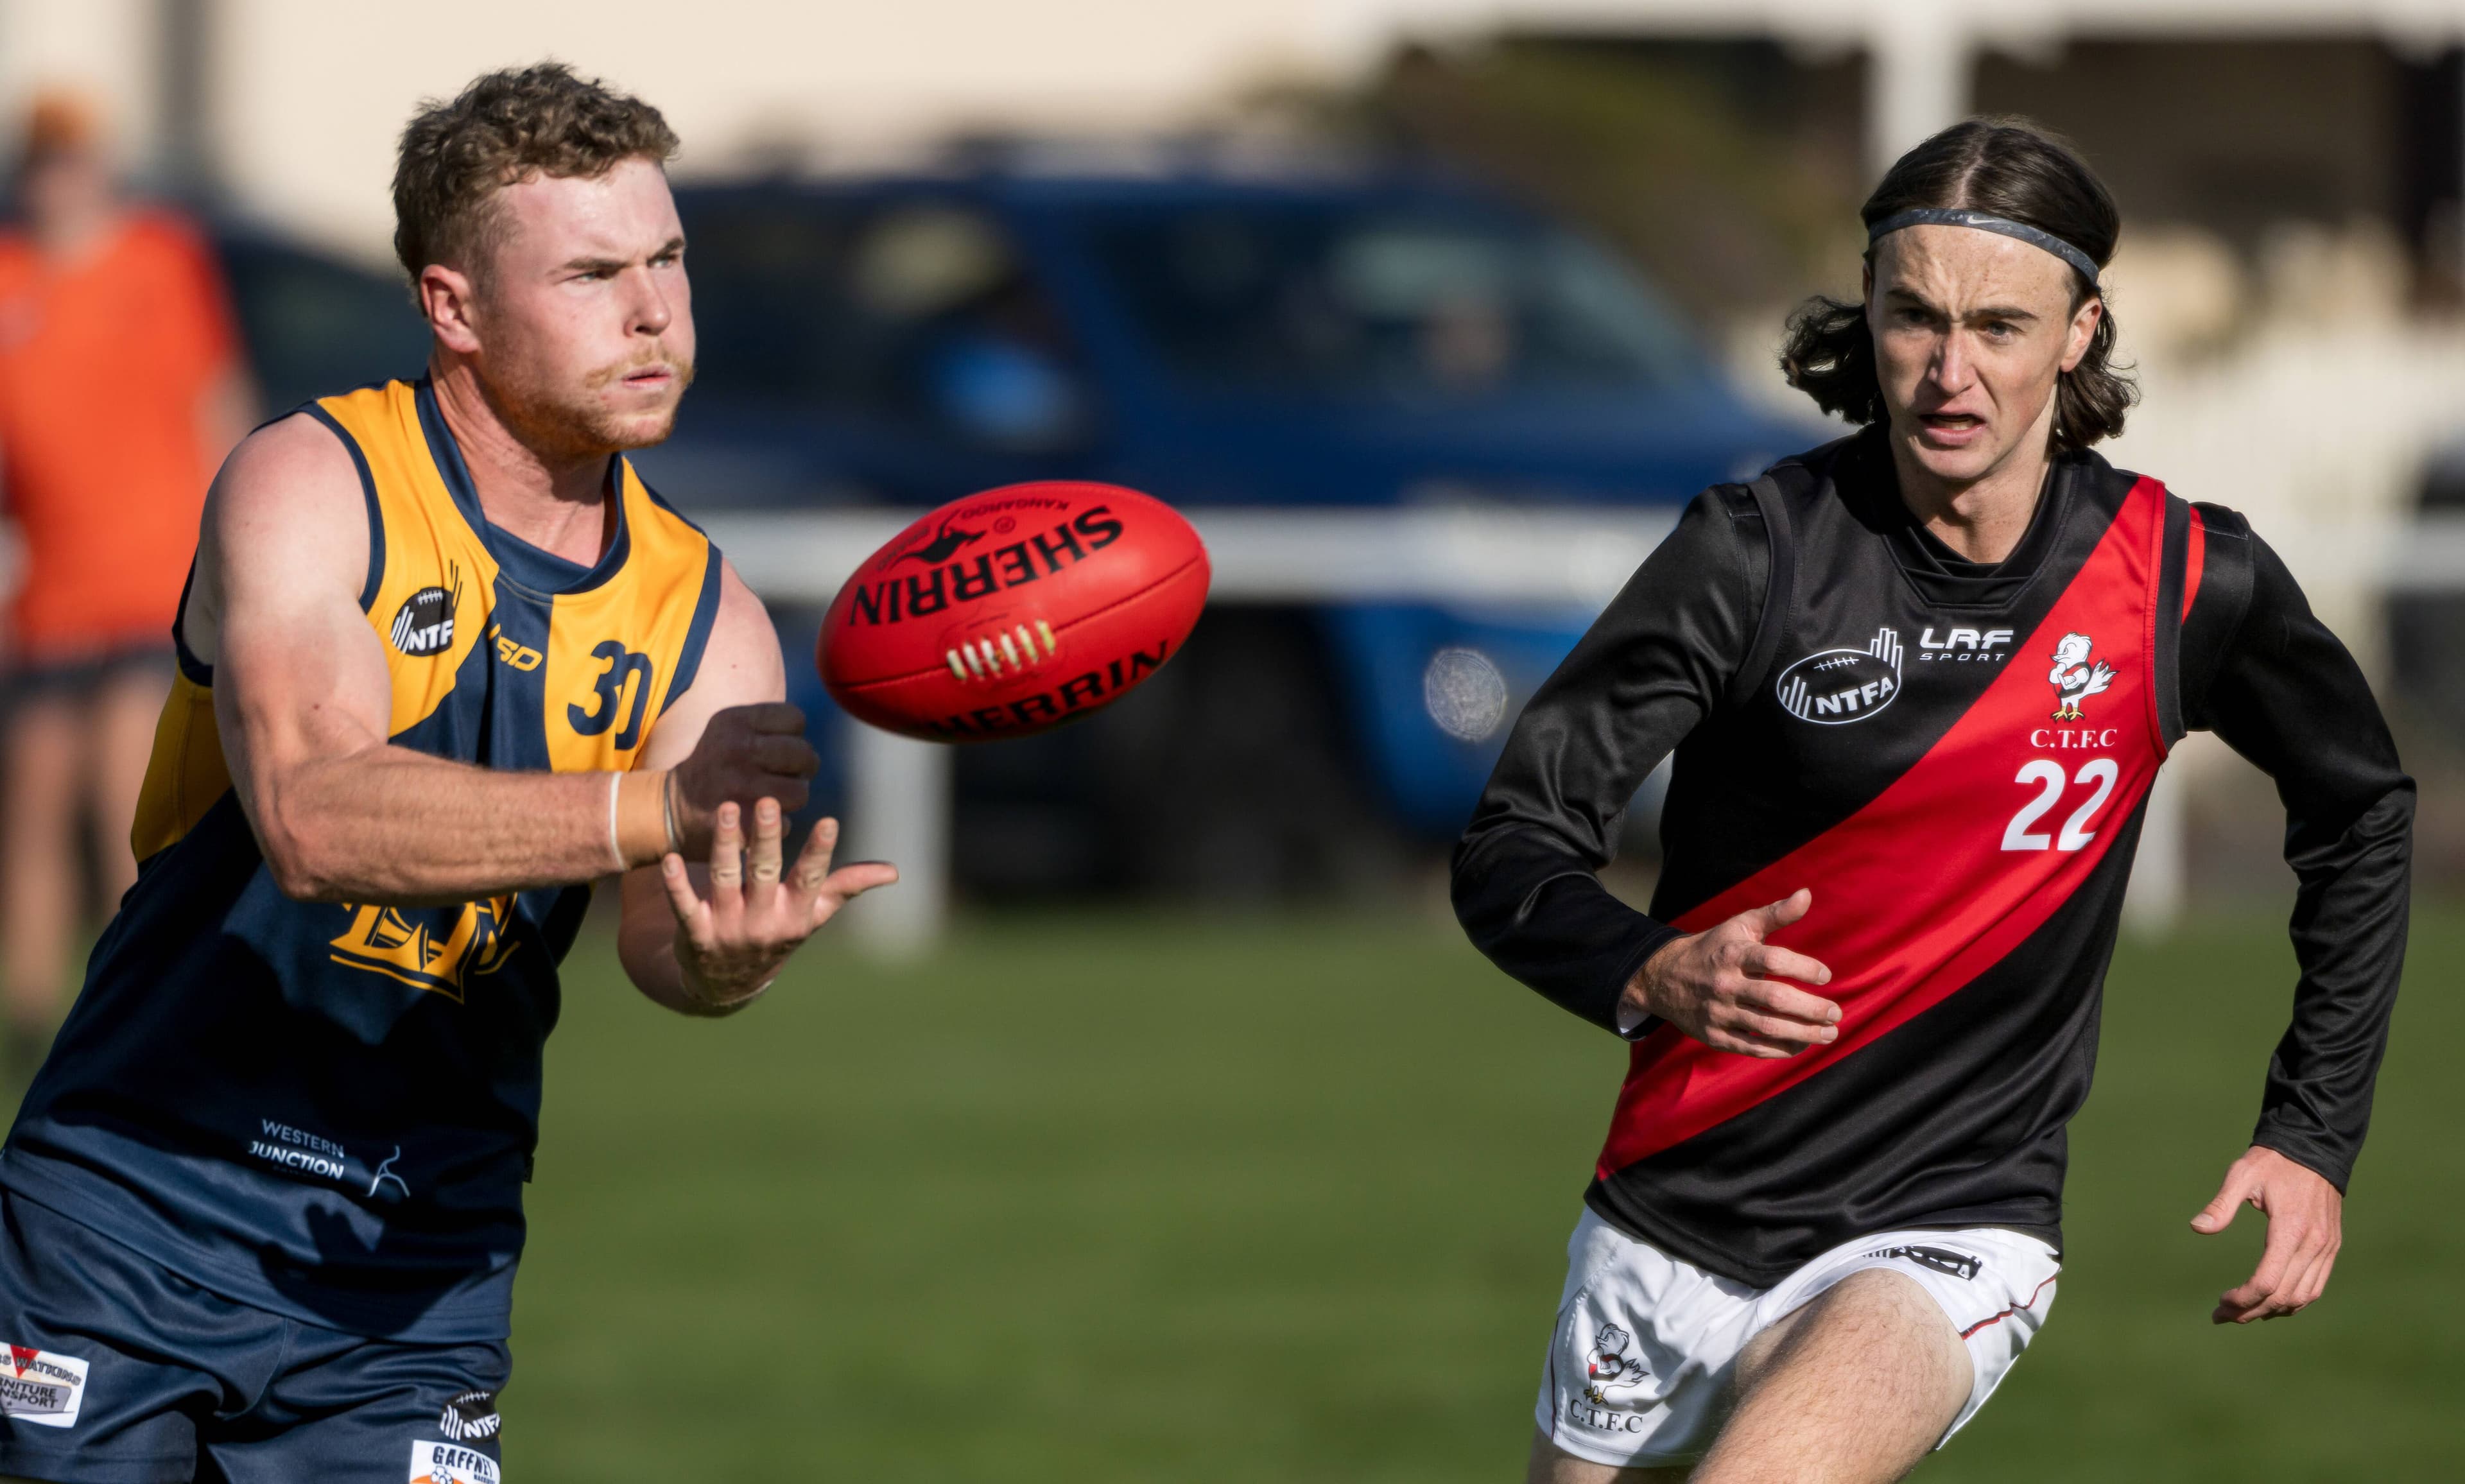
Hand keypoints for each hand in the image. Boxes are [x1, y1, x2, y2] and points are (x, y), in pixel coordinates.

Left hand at [658, 799, 897, 1011]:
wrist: (726, 985)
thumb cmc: (776, 935)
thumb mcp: (812, 915)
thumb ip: (847, 887)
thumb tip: (894, 871)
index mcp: (796, 913)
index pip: (811, 878)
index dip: (819, 852)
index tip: (828, 822)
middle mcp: (764, 921)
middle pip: (765, 873)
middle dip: (767, 838)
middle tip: (768, 802)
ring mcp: (728, 928)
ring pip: (725, 880)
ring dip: (726, 845)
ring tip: (728, 809)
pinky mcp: (695, 934)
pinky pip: (684, 906)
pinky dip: (676, 884)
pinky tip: (670, 859)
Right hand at [666, 704, 819, 854]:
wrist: (669, 809)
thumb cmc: (712, 767)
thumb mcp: (728, 730)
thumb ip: (765, 726)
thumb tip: (806, 737)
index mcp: (735, 721)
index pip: (795, 719)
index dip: (795, 736)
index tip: (782, 747)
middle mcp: (738, 749)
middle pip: (803, 754)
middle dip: (803, 768)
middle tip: (790, 776)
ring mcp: (741, 786)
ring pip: (800, 792)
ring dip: (794, 798)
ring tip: (777, 798)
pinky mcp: (742, 822)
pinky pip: (786, 822)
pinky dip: (778, 824)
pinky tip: (760, 818)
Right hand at [1623, 888, 1837, 1057]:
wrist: (1664, 976)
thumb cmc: (1714, 948)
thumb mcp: (1740, 926)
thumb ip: (1776, 913)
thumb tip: (1807, 894)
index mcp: (1733, 954)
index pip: (1773, 960)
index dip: (1804, 968)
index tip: (1825, 976)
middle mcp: (1725, 984)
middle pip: (1774, 999)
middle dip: (1811, 1008)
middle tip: (1836, 1012)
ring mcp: (1719, 1012)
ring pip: (1767, 1027)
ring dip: (1803, 1034)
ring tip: (1829, 1033)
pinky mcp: (1714, 1035)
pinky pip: (1752, 1047)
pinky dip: (1779, 1050)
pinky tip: (1801, 1046)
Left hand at [2192, 1145, 2342, 1323]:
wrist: (2315, 1149)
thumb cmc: (2273, 1162)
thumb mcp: (2242, 1175)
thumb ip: (2221, 1205)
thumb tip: (2197, 1228)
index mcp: (2289, 1229)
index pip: (2267, 1281)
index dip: (2243, 1299)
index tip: (2220, 1303)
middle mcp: (2314, 1244)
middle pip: (2283, 1296)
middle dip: (2252, 1311)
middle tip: (2223, 1316)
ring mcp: (2327, 1248)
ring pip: (2303, 1296)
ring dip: (2273, 1311)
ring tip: (2243, 1314)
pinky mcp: (2332, 1247)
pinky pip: (2316, 1286)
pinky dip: (2295, 1301)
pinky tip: (2272, 1304)